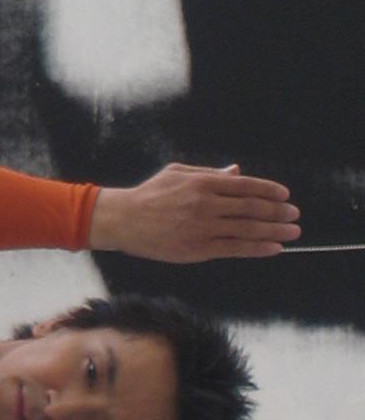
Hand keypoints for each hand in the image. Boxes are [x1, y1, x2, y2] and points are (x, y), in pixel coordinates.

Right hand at [89, 163, 298, 262]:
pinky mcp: (200, 248)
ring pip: (248, 229)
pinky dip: (258, 248)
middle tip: (294, 214)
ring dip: (275, 231)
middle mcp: (205, 204)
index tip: (285, 195)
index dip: (268, 190)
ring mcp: (204, 227)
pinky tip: (274, 248)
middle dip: (277, 211)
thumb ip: (208, 173)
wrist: (124, 220)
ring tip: (292, 232)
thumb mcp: (176, 174)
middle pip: (251, 207)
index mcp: (201, 183)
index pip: (244, 185)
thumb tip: (236, 171)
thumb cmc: (150, 194)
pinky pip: (236, 248)